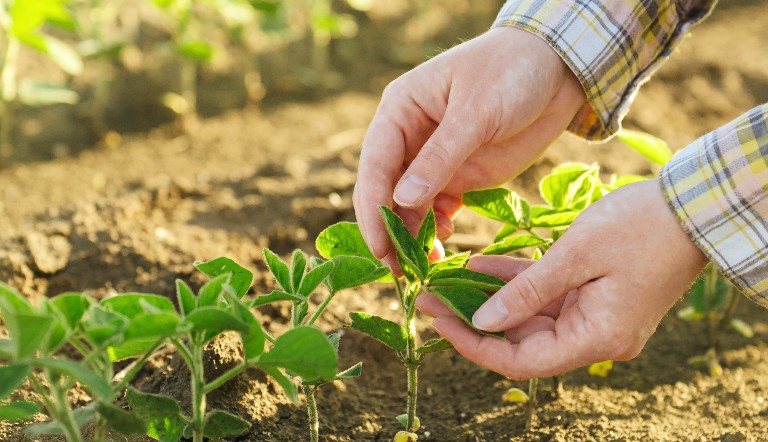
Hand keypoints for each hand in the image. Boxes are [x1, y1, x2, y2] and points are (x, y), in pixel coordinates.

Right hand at [353, 27, 585, 263]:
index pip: (375, 164)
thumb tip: (402, 200)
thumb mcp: (477, 112)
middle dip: (389, 230)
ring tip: (425, 266)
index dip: (373, 207)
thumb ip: (441, 157)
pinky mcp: (458, 177)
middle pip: (385, 191)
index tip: (380, 245)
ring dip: (412, 236)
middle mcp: (408, 138)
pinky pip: (436, 211)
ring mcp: (433, 161)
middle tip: (398, 270)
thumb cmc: (512, 72)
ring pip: (409, 207)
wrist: (559, 70)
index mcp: (400, 111)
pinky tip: (445, 244)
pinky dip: (436, 231)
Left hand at [416, 179, 707, 379]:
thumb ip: (526, 291)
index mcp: (597, 338)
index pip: (522, 361)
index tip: (437, 323)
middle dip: (474, 320)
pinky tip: (478, 268)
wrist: (693, 207)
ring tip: (444, 283)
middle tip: (429, 298)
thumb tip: (482, 321)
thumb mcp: (575, 256)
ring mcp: (594, 316)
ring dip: (490, 300)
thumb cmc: (641, 227)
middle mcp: (595, 336)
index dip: (475, 347)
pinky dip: (515, 283)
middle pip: (522, 341)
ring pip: (529, 317)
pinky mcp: (593, 294)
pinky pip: (545, 295)